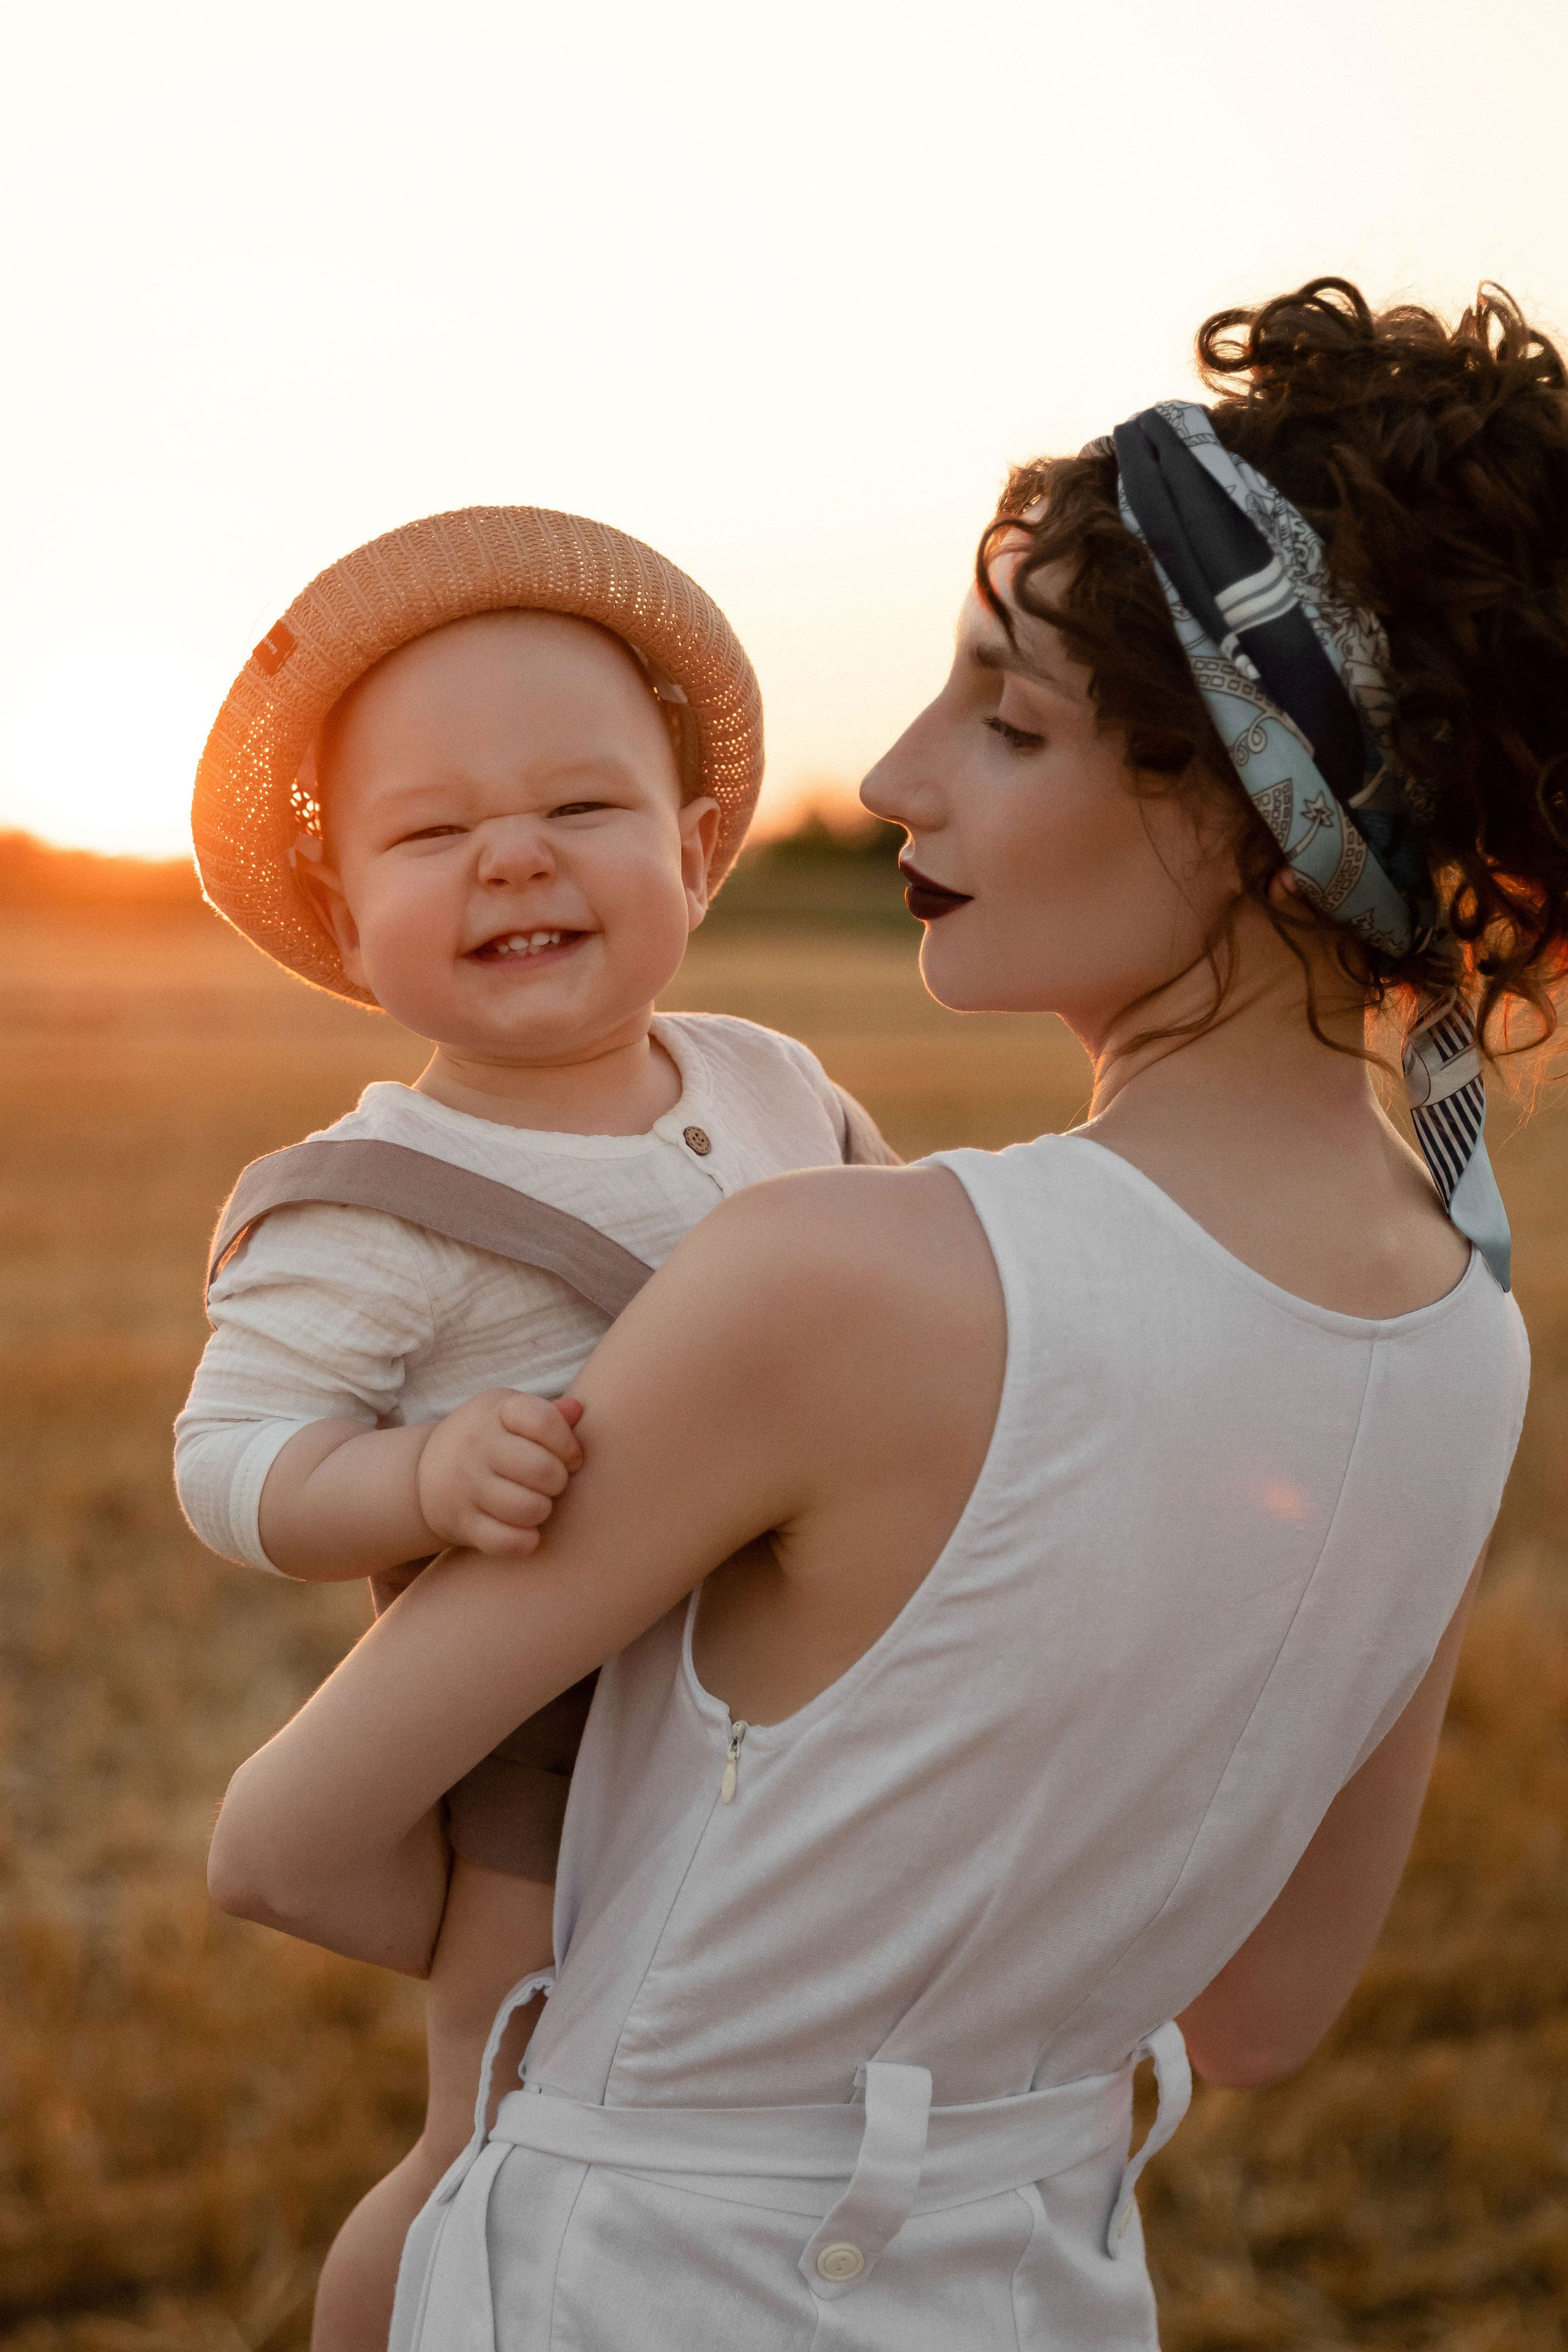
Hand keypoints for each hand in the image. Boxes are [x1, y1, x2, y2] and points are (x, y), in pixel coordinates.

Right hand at [415, 1390, 584, 1557]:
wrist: (424, 1473)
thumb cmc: (488, 1439)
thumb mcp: (510, 1414)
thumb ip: (548, 1413)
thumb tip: (577, 1410)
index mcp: (497, 1411)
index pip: (543, 1421)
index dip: (568, 1443)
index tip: (571, 1457)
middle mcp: (478, 1446)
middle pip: (542, 1469)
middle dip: (559, 1480)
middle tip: (552, 1483)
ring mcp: (467, 1486)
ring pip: (529, 1508)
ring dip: (543, 1510)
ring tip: (537, 1503)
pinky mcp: (462, 1523)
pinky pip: (507, 1542)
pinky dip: (525, 1541)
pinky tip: (527, 1531)